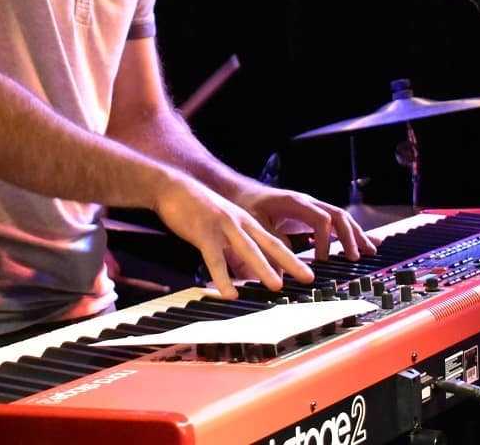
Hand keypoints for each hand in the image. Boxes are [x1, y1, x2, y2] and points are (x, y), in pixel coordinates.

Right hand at [153, 172, 314, 297]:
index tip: (308, 272)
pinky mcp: (202, 232)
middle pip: (269, 243)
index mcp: (244, 220)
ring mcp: (221, 225)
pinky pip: (215, 258)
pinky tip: (229, 293)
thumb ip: (234, 238)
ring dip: (263, 267)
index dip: (291, 257)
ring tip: (276, 286)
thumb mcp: (222, 219)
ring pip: (246, 248)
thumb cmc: (196, 205)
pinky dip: (223, 277)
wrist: (171, 186)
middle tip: (309, 278)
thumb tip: (246, 262)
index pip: (273, 240)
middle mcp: (238, 221)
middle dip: (290, 261)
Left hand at [234, 182, 379, 261]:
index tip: (321, 262)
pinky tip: (363, 243)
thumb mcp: (255, 224)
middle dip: (349, 236)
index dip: (325, 241)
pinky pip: (336, 220)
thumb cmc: (247, 206)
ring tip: (370, 251)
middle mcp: (307, 202)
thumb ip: (271, 243)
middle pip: (337, 215)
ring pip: (341, 216)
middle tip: (356, 258)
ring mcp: (312, 206)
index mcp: (295, 202)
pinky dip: (350, 232)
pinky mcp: (312, 213)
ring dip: (355, 234)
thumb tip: (285, 270)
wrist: (243, 191)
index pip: (321, 220)